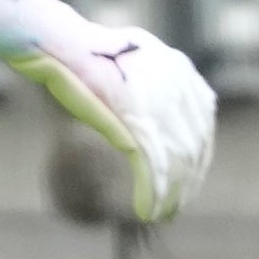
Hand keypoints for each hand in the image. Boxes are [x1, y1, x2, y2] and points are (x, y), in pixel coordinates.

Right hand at [0, 0, 214, 219]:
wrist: (57, 45)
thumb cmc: (83, 56)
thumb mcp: (128, 66)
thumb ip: (152, 86)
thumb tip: (159, 112)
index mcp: (179, 68)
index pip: (201, 123)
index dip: (198, 158)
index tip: (189, 180)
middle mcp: (176, 81)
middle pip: (193, 144)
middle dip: (188, 181)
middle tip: (176, 206)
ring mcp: (157, 99)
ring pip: (177, 159)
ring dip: (172, 194)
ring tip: (162, 213)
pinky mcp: (135, 117)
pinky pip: (153, 165)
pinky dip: (152, 193)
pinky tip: (147, 210)